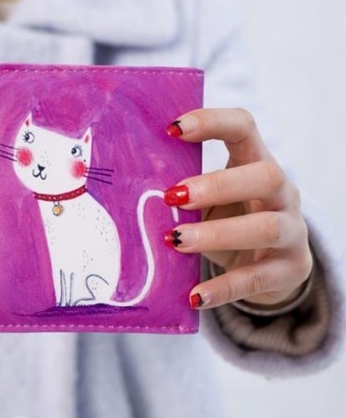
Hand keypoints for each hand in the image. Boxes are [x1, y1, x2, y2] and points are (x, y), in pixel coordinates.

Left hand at [164, 108, 312, 309]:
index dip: (212, 122)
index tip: (171, 129)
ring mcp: (293, 230)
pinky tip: (195, 295)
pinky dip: (224, 287)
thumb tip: (123, 190)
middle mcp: (282, 193)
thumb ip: (183, 191)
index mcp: (256, 163)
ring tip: (175, 241)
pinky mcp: (291, 268)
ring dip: (216, 234)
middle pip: (266, 175)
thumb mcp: (209, 202)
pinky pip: (259, 278)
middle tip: (172, 196)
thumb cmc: (229, 222)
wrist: (269, 269)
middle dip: (217, 184)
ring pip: (265, 226)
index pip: (244, 127)